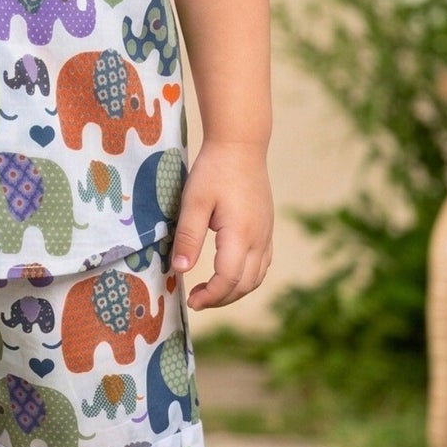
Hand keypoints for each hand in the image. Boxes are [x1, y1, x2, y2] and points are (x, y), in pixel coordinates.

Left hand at [170, 139, 273, 310]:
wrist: (241, 145)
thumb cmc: (214, 171)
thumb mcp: (193, 202)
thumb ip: (187, 237)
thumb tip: (180, 270)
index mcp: (240, 234)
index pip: (229, 279)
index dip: (210, 296)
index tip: (190, 301)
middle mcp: (259, 238)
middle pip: (245, 284)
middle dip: (221, 299)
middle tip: (196, 300)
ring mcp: (266, 234)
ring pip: (257, 277)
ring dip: (235, 291)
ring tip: (210, 292)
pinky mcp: (267, 228)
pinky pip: (262, 264)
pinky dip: (247, 278)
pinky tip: (230, 275)